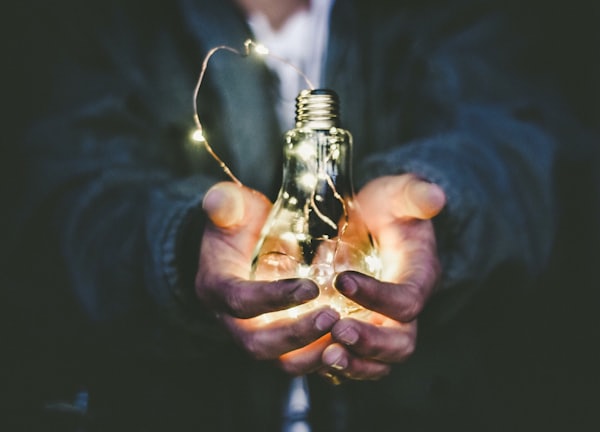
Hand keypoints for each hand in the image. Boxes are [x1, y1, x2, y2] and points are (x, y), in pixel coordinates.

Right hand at [196, 182, 339, 373]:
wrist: (241, 246)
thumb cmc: (240, 224)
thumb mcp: (232, 208)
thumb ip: (226, 204)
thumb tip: (218, 200)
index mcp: (217, 288)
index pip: (240, 301)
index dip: (273, 298)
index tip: (311, 287)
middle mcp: (232, 321)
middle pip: (258, 344)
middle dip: (296, 335)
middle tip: (333, 317)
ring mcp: (256, 335)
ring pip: (281, 361)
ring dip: (314, 354)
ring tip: (347, 335)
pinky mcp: (279, 342)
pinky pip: (300, 361)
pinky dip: (325, 358)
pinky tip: (352, 343)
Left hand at [319, 174, 445, 381]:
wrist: (375, 223)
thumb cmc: (387, 208)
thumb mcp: (399, 194)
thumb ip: (415, 194)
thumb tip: (435, 196)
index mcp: (419, 277)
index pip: (407, 300)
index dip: (378, 296)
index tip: (342, 280)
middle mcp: (405, 310)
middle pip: (400, 343)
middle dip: (370, 343)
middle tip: (338, 331)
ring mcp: (383, 325)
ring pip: (379, 362)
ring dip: (354, 364)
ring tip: (326, 356)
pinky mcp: (362, 331)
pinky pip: (355, 361)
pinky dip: (337, 366)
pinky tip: (312, 357)